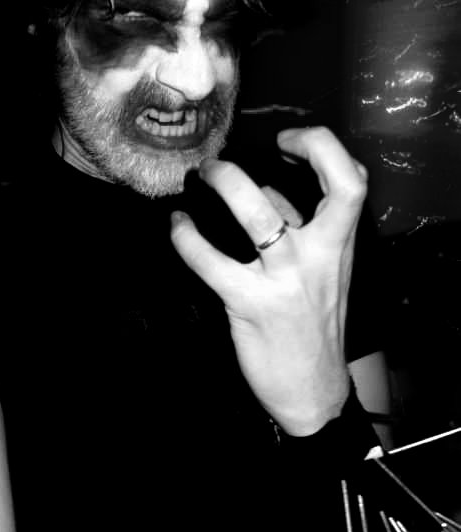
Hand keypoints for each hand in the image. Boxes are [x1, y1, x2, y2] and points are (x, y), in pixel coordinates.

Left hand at [171, 127, 367, 435]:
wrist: (314, 390)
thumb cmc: (315, 326)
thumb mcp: (323, 274)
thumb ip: (302, 228)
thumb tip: (268, 187)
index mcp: (340, 245)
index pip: (352, 181)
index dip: (321, 147)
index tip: (287, 141)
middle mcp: (319, 257)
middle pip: (311, 186)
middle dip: (256, 162)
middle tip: (221, 162)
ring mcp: (285, 281)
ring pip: (256, 214)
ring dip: (224, 185)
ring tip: (200, 177)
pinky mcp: (250, 305)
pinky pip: (211, 261)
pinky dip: (187, 238)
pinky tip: (178, 227)